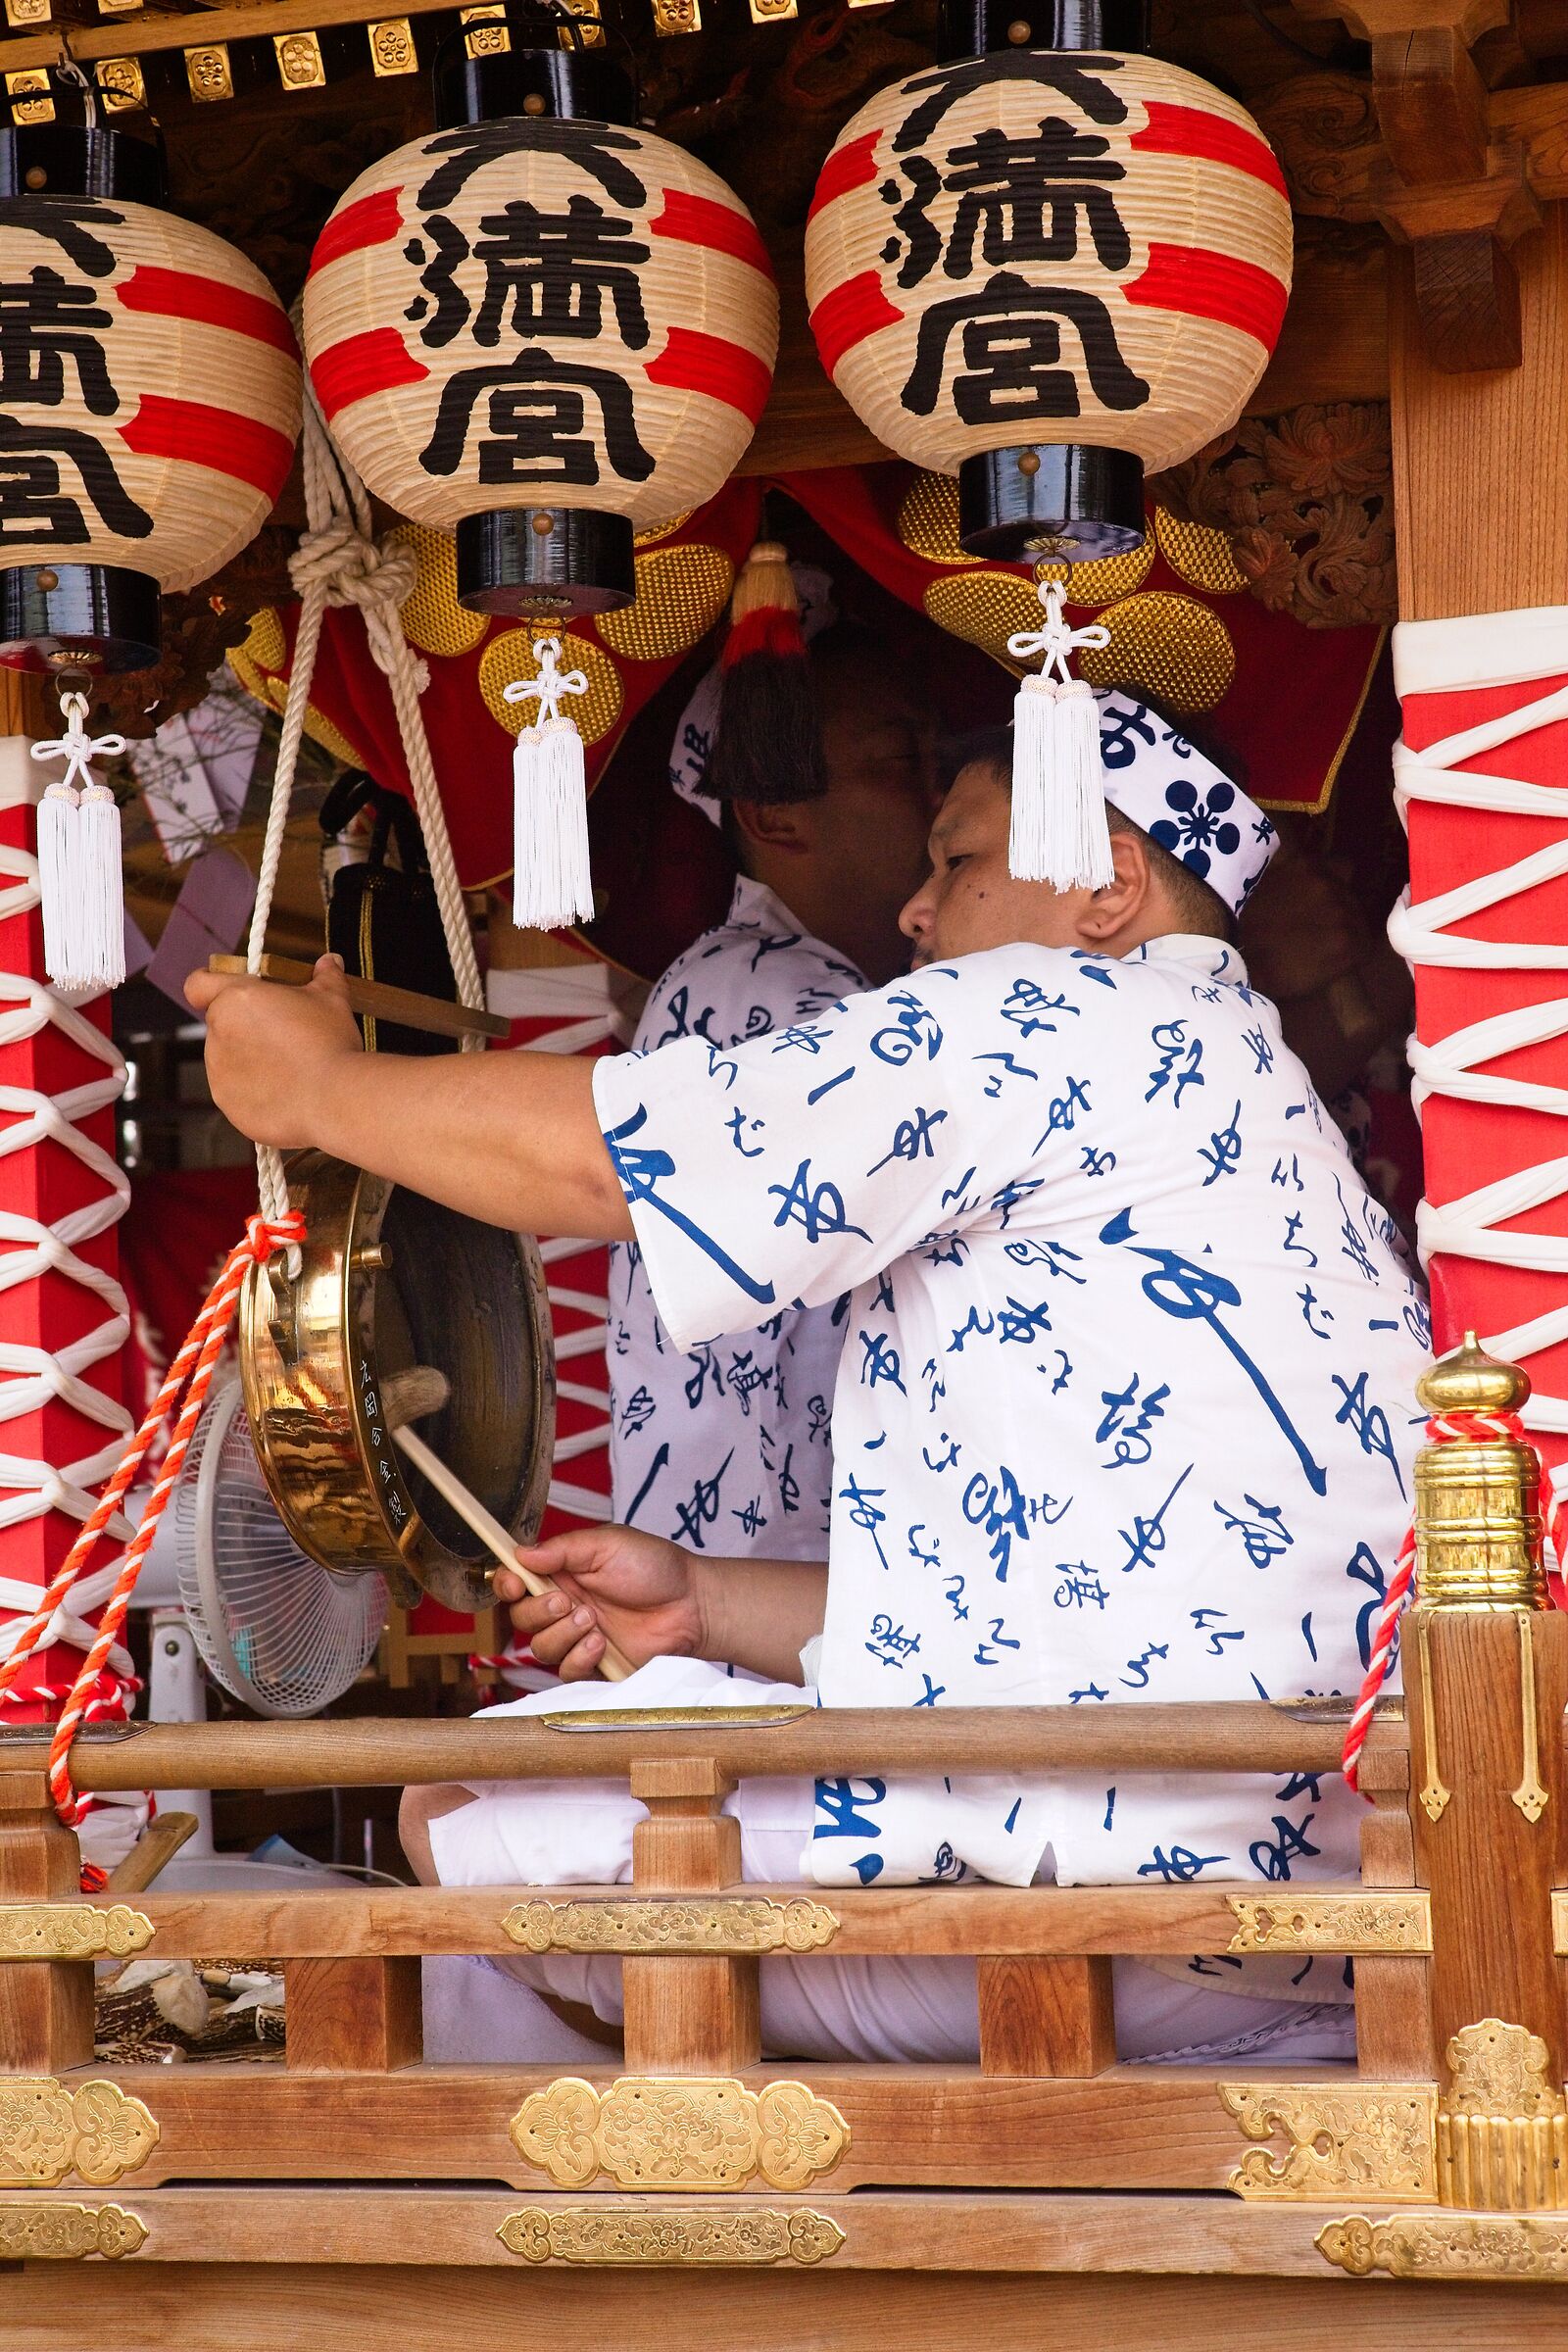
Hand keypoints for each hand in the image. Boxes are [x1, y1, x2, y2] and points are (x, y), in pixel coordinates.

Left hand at [186, 955, 362, 1148]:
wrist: (335, 1100)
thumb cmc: (331, 1043)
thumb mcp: (333, 1000)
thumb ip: (325, 976)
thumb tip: (329, 961)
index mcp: (236, 999)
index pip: (197, 984)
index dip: (210, 984)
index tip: (236, 991)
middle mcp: (218, 1033)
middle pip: (221, 1022)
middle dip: (246, 1025)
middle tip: (285, 1033)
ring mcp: (219, 1072)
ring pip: (228, 1058)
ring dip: (250, 1058)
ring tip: (291, 1067)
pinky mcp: (227, 1103)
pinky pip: (236, 1090)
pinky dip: (255, 1090)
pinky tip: (288, 1091)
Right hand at [495, 1525, 708, 1679]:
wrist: (692, 1604)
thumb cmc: (656, 1568)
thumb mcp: (609, 1544)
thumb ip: (564, 1549)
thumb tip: (522, 1553)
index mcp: (562, 1573)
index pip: (517, 1581)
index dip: (507, 1583)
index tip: (515, 1582)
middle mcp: (564, 1606)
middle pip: (521, 1618)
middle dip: (538, 1610)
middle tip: (567, 1600)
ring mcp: (577, 1637)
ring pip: (539, 1647)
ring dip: (561, 1634)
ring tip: (592, 1619)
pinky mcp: (594, 1664)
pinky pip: (566, 1671)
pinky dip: (578, 1657)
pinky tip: (601, 1643)